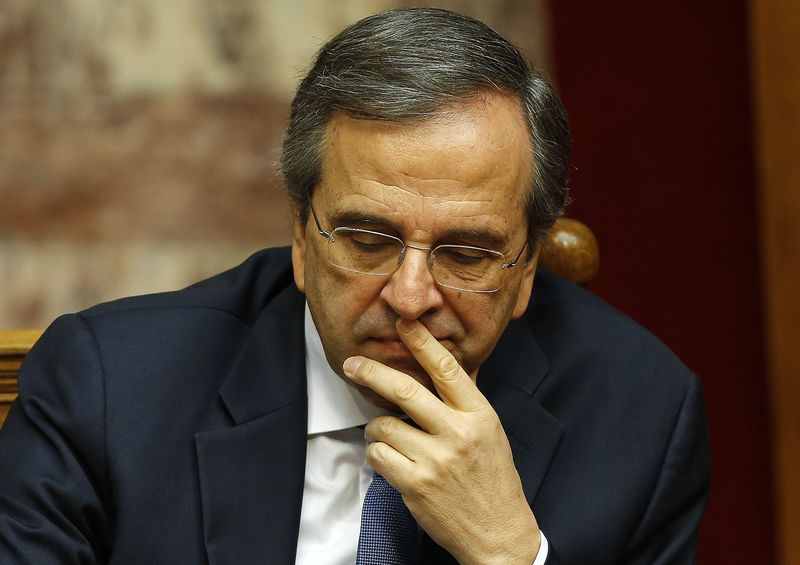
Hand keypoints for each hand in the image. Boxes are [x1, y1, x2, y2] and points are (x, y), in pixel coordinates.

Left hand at [343, 318, 540, 564]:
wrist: (498, 532)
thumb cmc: (492, 478)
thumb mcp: (490, 431)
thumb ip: (463, 401)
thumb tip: (439, 364)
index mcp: (479, 416)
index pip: (447, 370)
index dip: (422, 343)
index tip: (404, 323)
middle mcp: (457, 434)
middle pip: (404, 392)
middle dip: (372, 373)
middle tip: (352, 364)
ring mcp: (435, 461)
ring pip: (384, 426)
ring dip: (377, 428)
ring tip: (390, 436)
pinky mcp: (415, 485)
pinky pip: (378, 456)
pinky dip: (378, 453)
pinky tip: (392, 459)